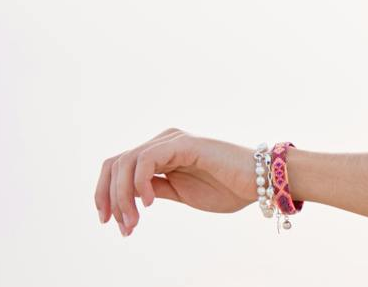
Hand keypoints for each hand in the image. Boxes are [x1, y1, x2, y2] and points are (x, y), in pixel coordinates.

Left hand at [93, 128, 259, 236]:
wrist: (262, 183)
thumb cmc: (228, 189)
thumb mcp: (181, 194)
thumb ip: (155, 190)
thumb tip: (126, 199)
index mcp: (160, 153)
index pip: (118, 167)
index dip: (105, 195)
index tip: (109, 223)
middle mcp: (162, 142)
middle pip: (114, 164)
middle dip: (109, 198)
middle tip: (121, 227)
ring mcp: (171, 140)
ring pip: (125, 163)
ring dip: (123, 197)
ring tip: (134, 222)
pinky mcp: (183, 143)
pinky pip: (146, 160)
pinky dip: (140, 184)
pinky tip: (151, 203)